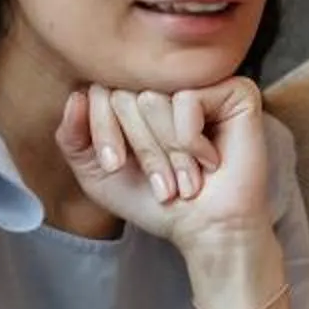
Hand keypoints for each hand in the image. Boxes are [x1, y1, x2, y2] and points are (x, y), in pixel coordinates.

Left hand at [57, 76, 274, 244]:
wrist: (204, 228)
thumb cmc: (154, 200)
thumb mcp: (98, 175)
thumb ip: (73, 137)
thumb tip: (77, 95)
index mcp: (135, 93)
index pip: (99, 91)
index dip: (104, 133)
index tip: (116, 167)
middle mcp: (167, 81)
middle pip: (125, 95)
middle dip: (140, 150)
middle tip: (162, 182)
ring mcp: (202, 82)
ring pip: (154, 98)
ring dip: (167, 153)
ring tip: (186, 177)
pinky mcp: (235, 90)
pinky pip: (188, 100)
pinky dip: (191, 141)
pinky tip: (210, 159)